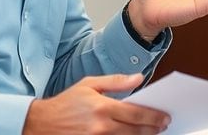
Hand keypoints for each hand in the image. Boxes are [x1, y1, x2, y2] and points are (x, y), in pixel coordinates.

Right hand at [22, 74, 168, 134]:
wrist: (43, 123)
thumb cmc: (66, 102)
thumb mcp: (89, 84)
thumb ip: (116, 81)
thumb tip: (138, 78)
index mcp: (102, 107)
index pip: (136, 113)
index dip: (153, 116)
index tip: (164, 117)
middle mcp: (101, 126)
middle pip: (135, 130)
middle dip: (152, 128)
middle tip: (164, 125)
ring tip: (153, 132)